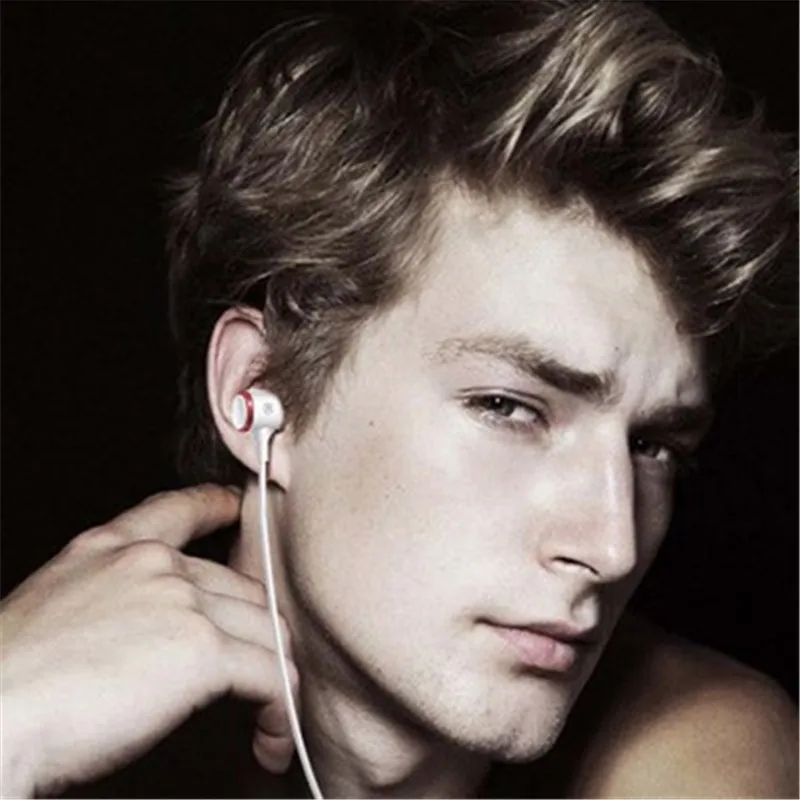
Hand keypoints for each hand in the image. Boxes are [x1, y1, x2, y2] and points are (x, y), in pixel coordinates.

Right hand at [0, 484, 297, 797]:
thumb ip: (109, 599)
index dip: (213, 505)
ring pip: (264, 630)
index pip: (177, 511)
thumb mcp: (54, 609)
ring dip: (272, 675)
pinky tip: (271, 738)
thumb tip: (150, 633)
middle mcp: (152, 565)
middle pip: (240, 588)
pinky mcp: (202, 650)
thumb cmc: (8, 684)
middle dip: (253, 633)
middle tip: (255, 672)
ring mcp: (182, 602)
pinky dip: (280, 711)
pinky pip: (272, 675)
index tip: (234, 505)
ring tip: (268, 714)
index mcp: (108, 550)